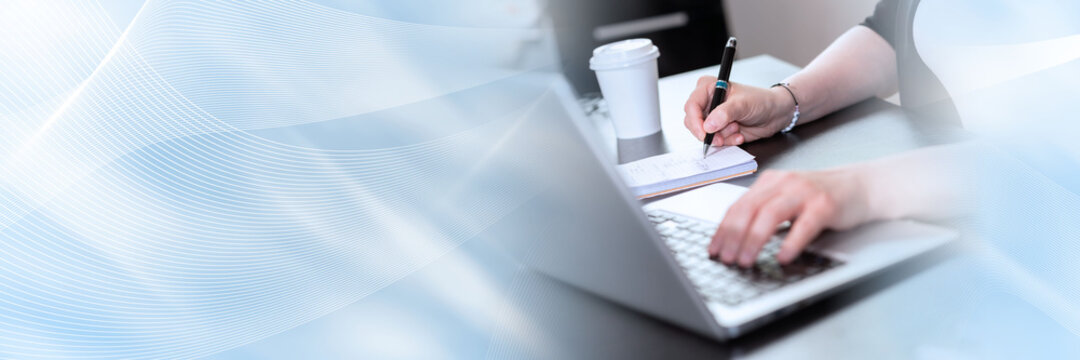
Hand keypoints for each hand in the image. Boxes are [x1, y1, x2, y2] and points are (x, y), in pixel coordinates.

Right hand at [683, 76, 793, 145]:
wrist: (775, 114)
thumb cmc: (760, 101)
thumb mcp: (743, 104)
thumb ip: (724, 114)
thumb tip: (708, 126)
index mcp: (708, 88)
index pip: (692, 105)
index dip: (695, 121)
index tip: (705, 133)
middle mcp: (707, 102)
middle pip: (692, 122)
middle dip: (709, 132)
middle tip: (722, 136)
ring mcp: (711, 117)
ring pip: (703, 134)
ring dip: (721, 136)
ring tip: (737, 129)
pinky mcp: (718, 130)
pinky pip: (714, 141)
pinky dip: (727, 141)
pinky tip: (739, 135)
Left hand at [707, 169, 870, 266]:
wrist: (862, 186)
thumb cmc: (821, 197)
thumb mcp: (786, 199)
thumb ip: (764, 212)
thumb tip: (735, 241)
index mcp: (770, 182)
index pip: (738, 206)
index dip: (723, 229)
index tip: (713, 249)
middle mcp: (783, 183)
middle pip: (749, 209)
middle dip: (733, 236)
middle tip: (726, 258)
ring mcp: (804, 192)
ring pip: (770, 215)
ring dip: (754, 240)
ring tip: (746, 260)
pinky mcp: (825, 205)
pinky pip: (804, 225)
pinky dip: (791, 242)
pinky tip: (782, 257)